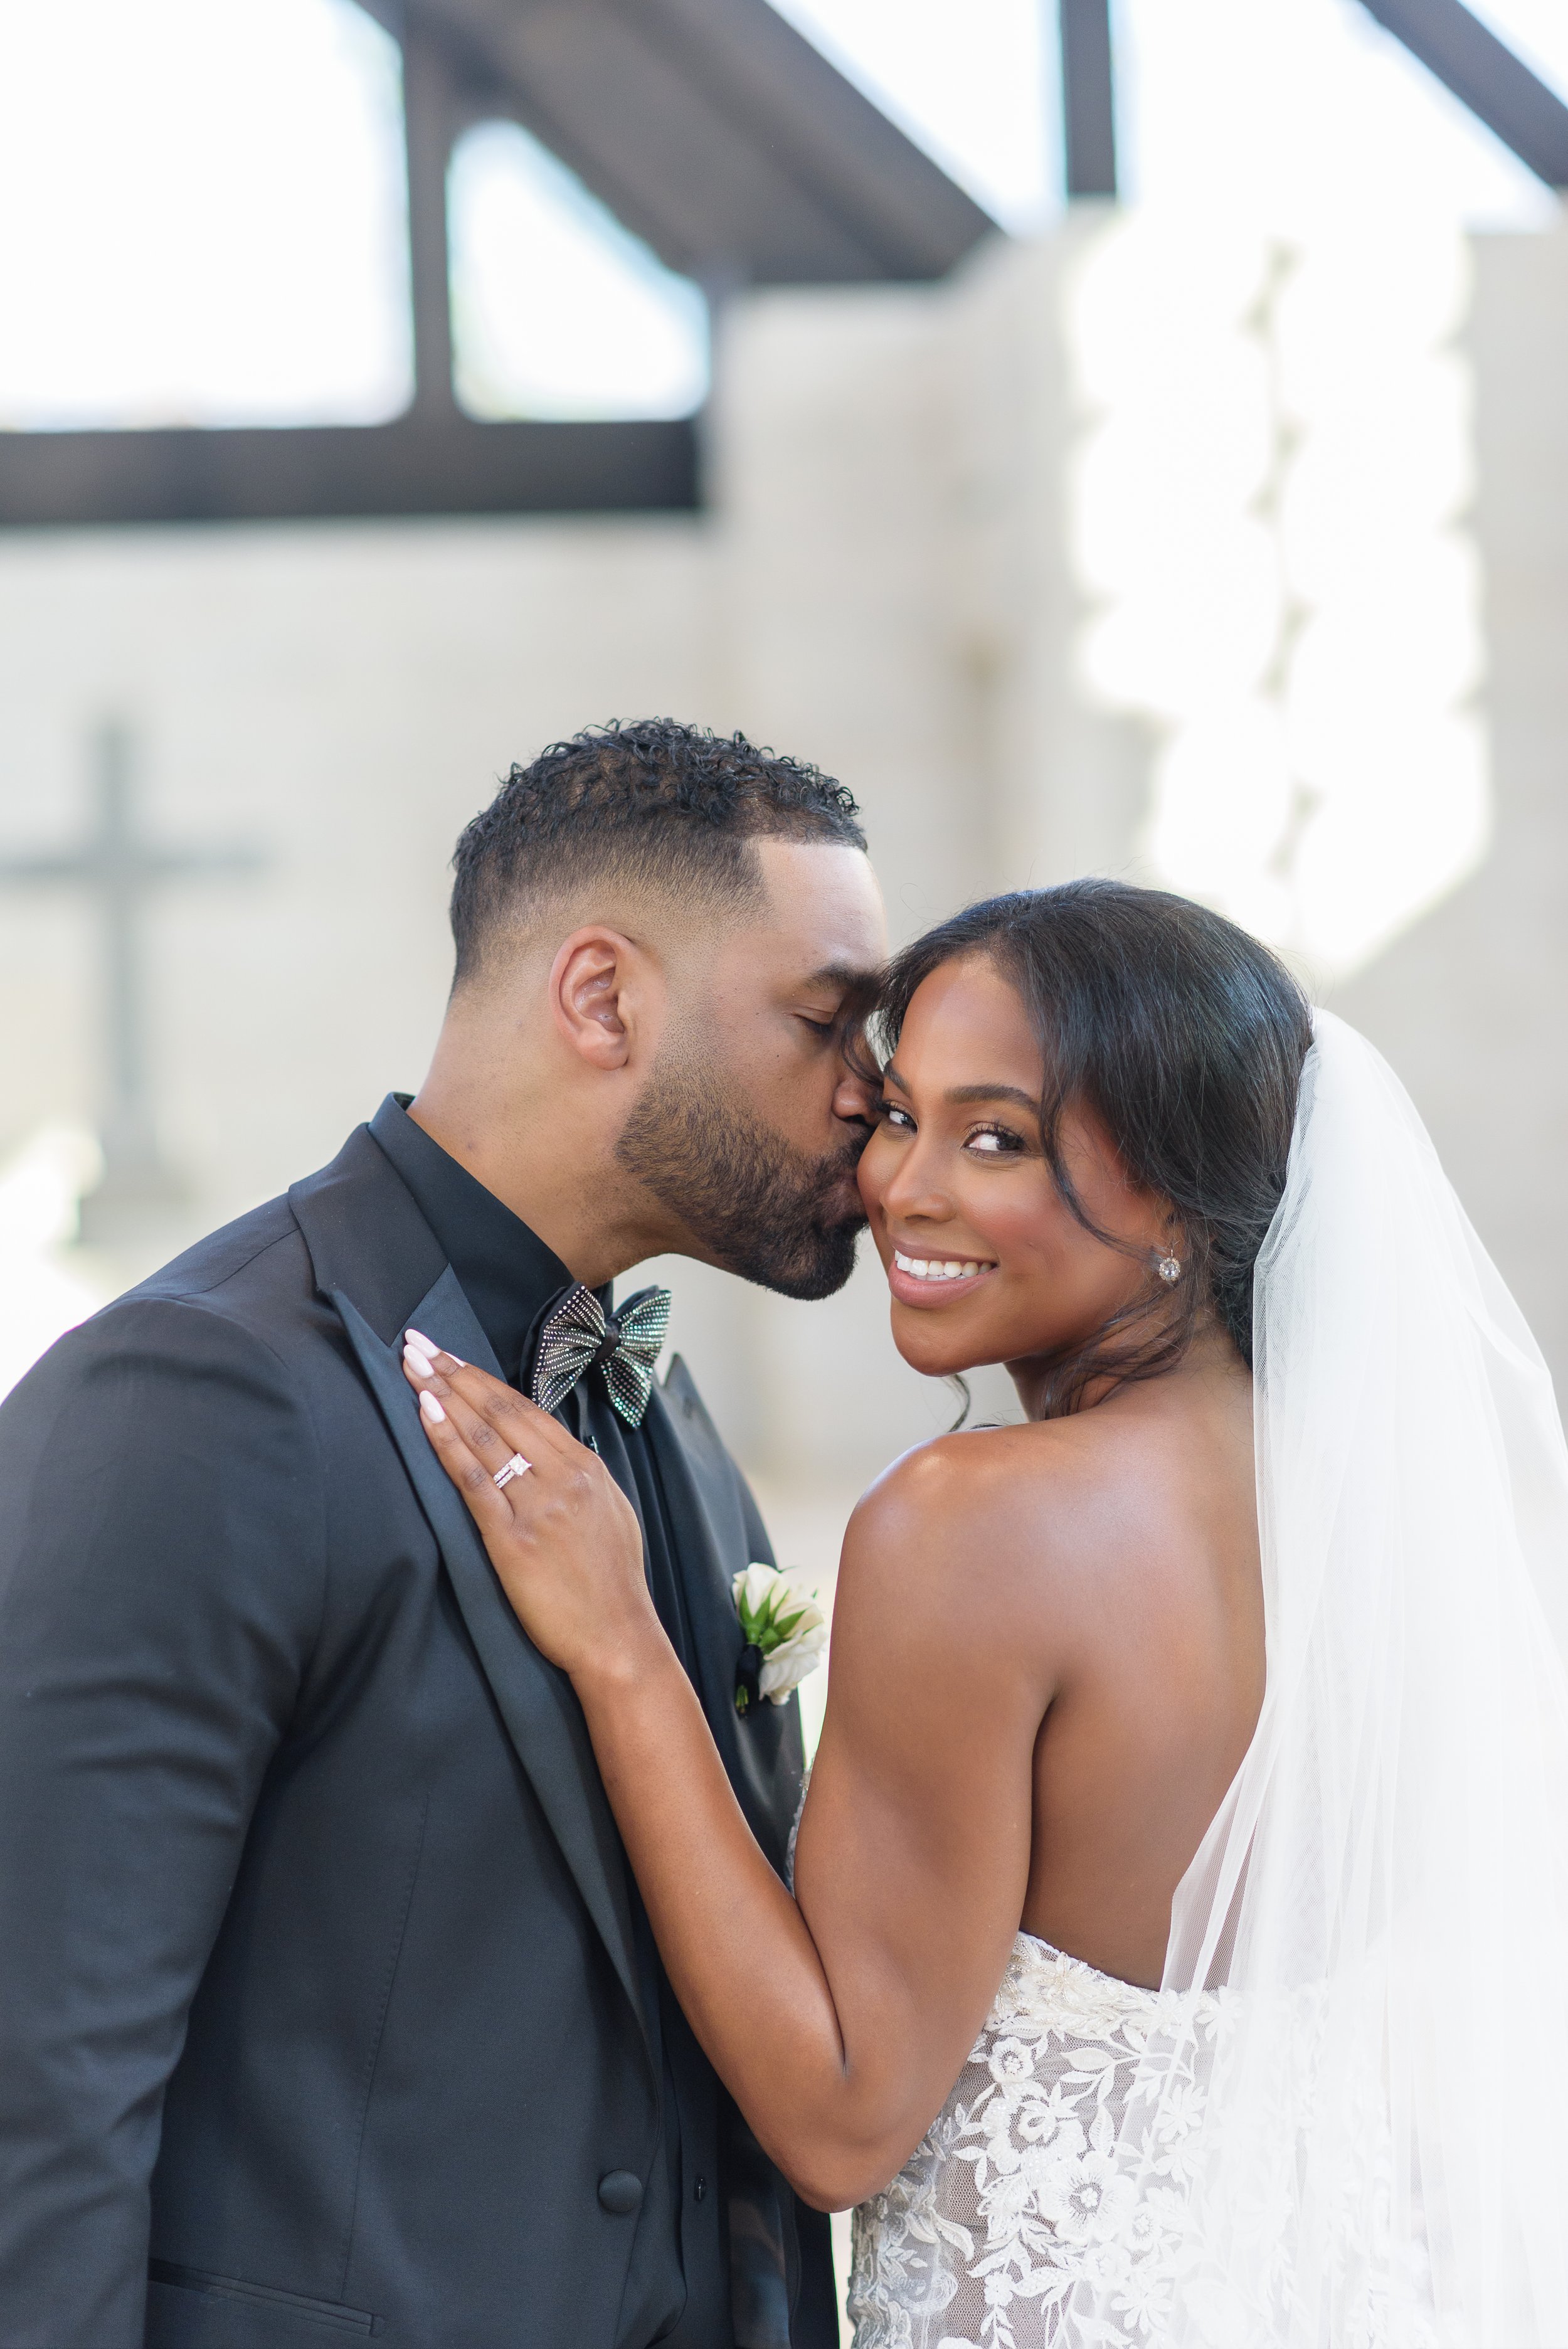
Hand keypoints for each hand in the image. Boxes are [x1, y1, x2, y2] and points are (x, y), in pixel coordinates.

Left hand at [401, 1332, 659, 1685]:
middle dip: (455, 1373)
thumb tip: (558, 1450)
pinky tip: (425, 1416)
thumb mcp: (611, 1514)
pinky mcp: (512, 1538)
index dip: (483, 1378)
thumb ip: (583, 1478)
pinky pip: (473, 1479)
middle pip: (499, 1411)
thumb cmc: (613, 1584)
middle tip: (419, 1343)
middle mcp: (563, 1476)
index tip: (451, 1355)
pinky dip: (447, 1443)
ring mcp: (537, 1505)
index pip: (525, 1409)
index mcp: (586, 1468)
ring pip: (483, 1437)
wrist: (618, 1638)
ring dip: (443, 1396)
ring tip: (412, 1367)